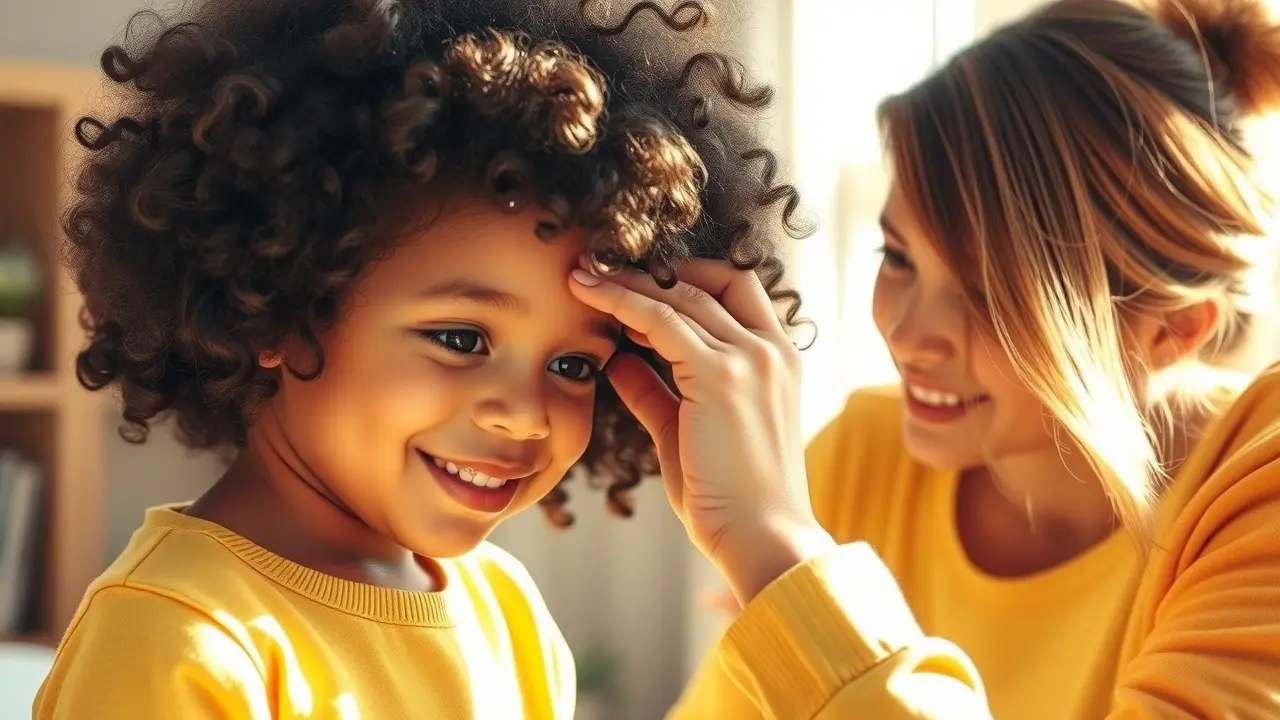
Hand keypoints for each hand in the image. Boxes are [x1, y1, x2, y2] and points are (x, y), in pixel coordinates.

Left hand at [568, 260, 834, 604]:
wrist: (762, 536)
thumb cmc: (730, 498)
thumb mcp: (687, 434)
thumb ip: (656, 394)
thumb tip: (620, 363)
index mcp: (778, 359)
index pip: (735, 291)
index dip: (686, 280)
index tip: (636, 284)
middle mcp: (771, 348)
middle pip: (709, 282)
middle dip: (652, 272)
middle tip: (600, 268)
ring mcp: (751, 357)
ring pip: (680, 295)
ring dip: (626, 281)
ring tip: (582, 275)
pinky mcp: (722, 375)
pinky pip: (661, 319)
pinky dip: (622, 301)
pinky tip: (588, 295)